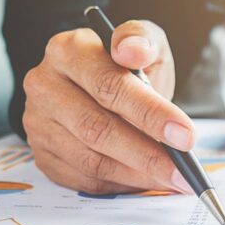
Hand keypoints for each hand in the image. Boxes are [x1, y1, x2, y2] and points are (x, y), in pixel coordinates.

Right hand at [23, 20, 195, 194]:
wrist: (101, 88)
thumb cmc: (126, 67)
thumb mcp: (144, 43)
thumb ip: (143, 40)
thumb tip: (133, 49)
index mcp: (68, 50)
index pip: (109, 84)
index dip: (150, 112)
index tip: (185, 135)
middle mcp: (45, 85)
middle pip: (97, 127)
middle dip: (148, 153)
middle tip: (182, 168)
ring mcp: (39, 123)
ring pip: (91, 160)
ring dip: (137, 174)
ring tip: (172, 178)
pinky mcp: (43, 154)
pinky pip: (84, 179)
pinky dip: (120, 184)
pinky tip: (146, 180)